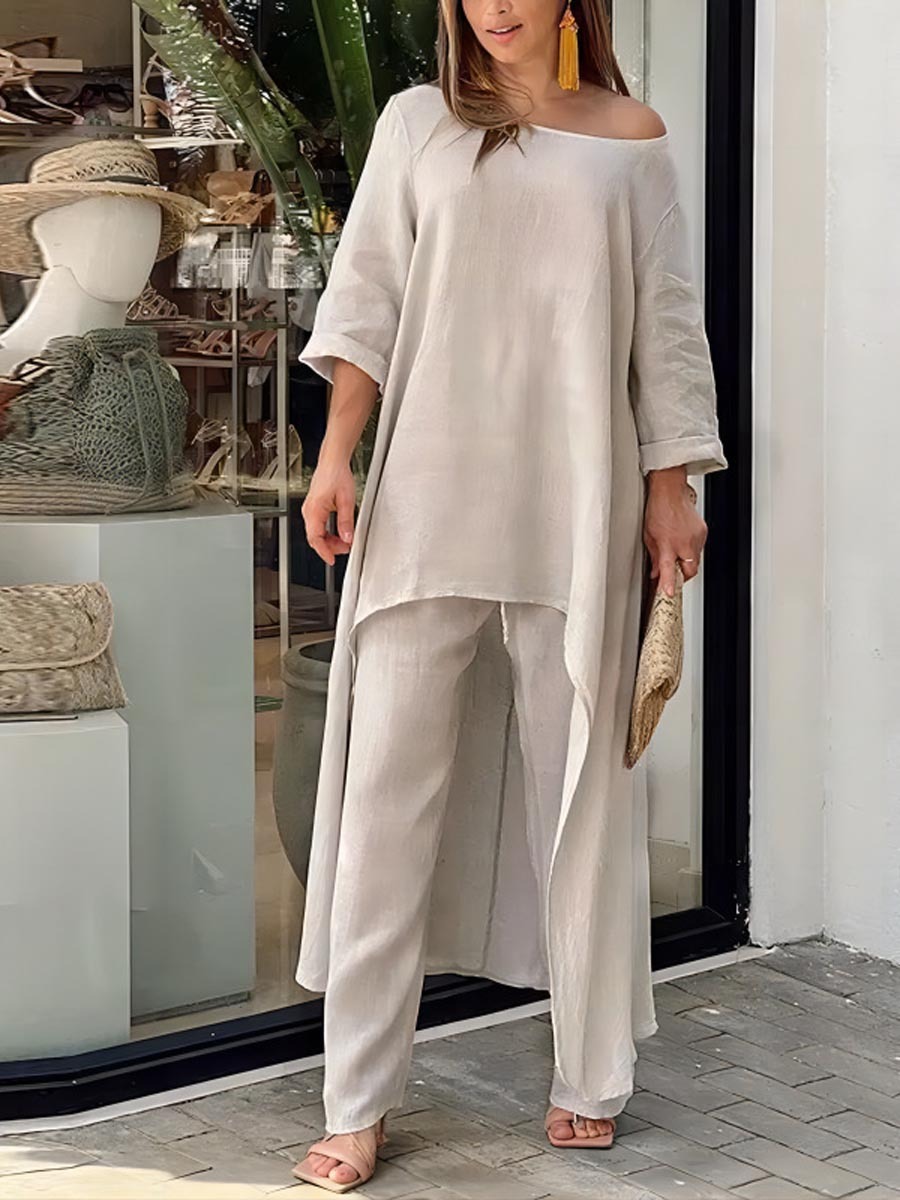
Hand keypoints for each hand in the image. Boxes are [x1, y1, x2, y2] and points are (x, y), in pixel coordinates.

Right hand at [301, 455, 356, 565]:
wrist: (332, 462)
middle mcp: (308, 511)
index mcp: (314, 510)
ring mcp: (310, 510)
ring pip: (316, 533)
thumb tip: (348, 538)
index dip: (324, 551)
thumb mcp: (347, 500)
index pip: (315, 538)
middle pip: (315, 538)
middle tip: (345, 548)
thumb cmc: (336, 475)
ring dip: (329, 540)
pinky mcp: (314, 508)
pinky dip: (327, 533)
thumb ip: (346, 522)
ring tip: (345, 541)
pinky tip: (338, 533)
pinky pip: (318, 526)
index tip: (331, 560)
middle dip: (329, 547)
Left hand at [643, 468, 706, 596]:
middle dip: (683, 576)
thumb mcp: (649, 536)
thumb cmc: (657, 510)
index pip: (669, 570)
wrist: (670, 491)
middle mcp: (684, 542)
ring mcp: (696, 537)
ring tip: (675, 549)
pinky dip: (691, 550)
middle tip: (673, 574)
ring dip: (686, 561)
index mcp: (668, 544)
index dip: (669, 583)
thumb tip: (656, 573)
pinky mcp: (703, 532)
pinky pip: (699, 548)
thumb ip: (654, 558)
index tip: (669, 592)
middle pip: (690, 571)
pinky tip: (682, 540)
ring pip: (696, 560)